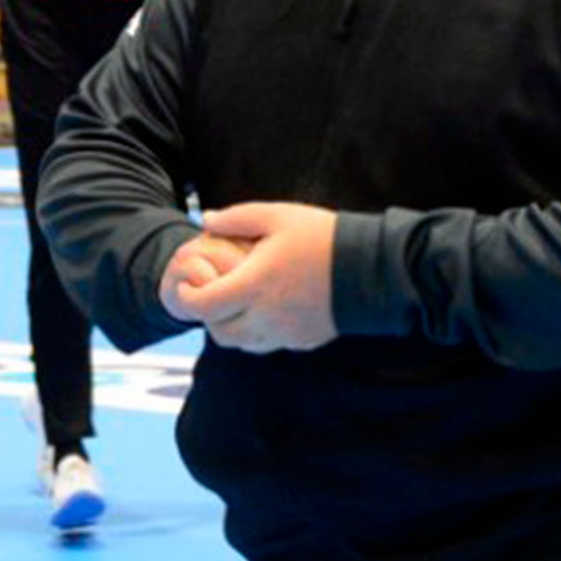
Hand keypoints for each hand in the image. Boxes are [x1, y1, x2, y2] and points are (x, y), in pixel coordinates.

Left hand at [173, 202, 339, 353]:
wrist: (373, 268)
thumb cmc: (324, 238)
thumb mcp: (278, 216)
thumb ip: (237, 218)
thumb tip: (207, 221)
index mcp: (254, 285)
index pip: (202, 306)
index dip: (187, 296)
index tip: (190, 282)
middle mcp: (266, 317)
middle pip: (219, 331)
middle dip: (209, 314)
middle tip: (214, 291)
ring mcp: (285, 333)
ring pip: (242, 343)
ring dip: (232, 326)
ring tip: (241, 300)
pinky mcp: (303, 341)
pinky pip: (269, 344)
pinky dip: (259, 331)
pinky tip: (270, 307)